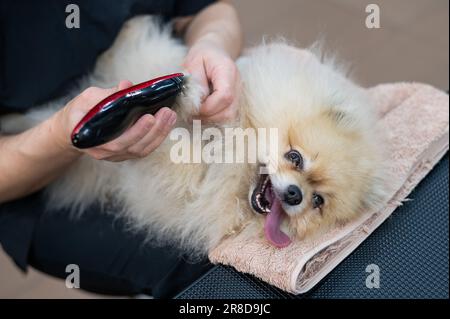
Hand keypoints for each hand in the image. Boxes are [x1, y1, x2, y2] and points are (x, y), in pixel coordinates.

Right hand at [52, 80, 176, 161]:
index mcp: (91, 140)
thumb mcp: (86, 99)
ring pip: (142, 150)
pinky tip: (167, 124)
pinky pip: (144, 150)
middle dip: (154, 130)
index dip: (135, 131)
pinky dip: (158, 138)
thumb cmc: (78, 112)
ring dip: (160, 134)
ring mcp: (116, 156)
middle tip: (167, 112)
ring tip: (171, 116)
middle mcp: (105, 152)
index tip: (149, 116)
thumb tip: (127, 85)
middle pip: (134, 147)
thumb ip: (106, 94)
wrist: (70, 130)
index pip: (116, 141)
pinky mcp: (125, 154)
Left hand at [184, 41, 239, 122]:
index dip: (208, 107)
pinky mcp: (235, 103)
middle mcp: (237, 85)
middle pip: (228, 111)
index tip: (193, 107)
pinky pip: (226, 118)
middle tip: (191, 112)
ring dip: (210, 120)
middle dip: (208, 116)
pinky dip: (213, 119)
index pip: (225, 96)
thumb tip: (197, 103)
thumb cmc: (202, 56)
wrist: (215, 53)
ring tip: (195, 113)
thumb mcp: (193, 62)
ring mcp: (239, 96)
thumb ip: (195, 82)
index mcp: (228, 71)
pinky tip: (203, 113)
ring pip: (228, 118)